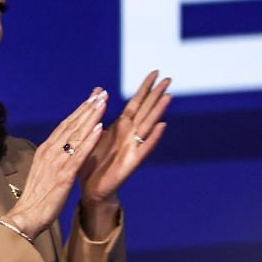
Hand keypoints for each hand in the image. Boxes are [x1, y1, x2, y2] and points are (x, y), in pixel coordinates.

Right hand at [5, 87, 108, 239]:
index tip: (91, 98)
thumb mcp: (43, 172)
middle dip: (87, 107)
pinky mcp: (64, 175)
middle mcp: (50, 152)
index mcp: (45, 151)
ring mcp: (56, 163)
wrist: (25, 217)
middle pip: (71, 125)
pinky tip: (100, 128)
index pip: (64, 126)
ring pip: (76, 134)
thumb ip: (53, 158)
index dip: (79, 111)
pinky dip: (90, 140)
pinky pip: (80, 154)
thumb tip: (62, 149)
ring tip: (103, 102)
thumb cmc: (35, 198)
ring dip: (91, 117)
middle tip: (101, 92)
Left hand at [79, 71, 170, 207]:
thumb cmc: (94, 161)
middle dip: (156, 94)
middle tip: (169, 78)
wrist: (92, 188)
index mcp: (121, 127)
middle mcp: (130, 135)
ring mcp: (133, 148)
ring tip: (168, 97)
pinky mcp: (131, 162)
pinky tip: (161, 127)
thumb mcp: (94, 131)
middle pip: (146, 110)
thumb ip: (99, 111)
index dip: (145, 88)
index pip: (136, 103)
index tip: (155, 72)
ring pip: (147, 126)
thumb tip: (99, 89)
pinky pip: (144, 148)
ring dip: (158, 111)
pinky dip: (153, 137)